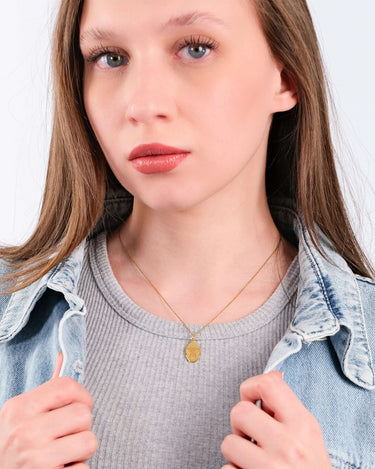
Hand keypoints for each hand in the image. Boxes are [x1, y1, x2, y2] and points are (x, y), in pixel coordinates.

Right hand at [0, 353, 96, 467]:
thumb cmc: (16, 448)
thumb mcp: (21, 417)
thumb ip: (46, 392)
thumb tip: (63, 357)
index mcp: (18, 408)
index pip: (67, 386)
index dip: (82, 396)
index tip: (78, 408)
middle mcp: (24, 431)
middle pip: (84, 413)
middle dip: (81, 427)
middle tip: (65, 438)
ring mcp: (34, 458)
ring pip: (89, 441)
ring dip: (81, 451)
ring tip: (63, 454)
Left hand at [221, 371, 331, 468]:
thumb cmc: (310, 468)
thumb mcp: (307, 434)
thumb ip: (286, 408)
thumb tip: (271, 375)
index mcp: (303, 425)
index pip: (269, 384)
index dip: (251, 386)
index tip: (250, 398)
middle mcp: (289, 445)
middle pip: (239, 411)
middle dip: (240, 423)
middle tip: (251, 435)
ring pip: (228, 443)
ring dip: (236, 452)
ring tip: (253, 459)